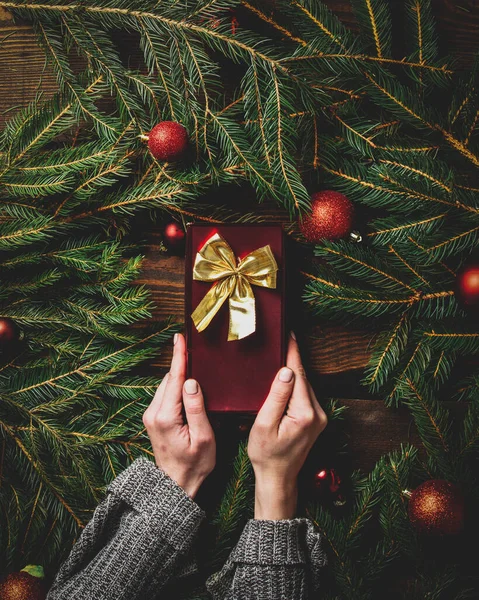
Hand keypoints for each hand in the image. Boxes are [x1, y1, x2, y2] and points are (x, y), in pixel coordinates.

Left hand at [142, 333, 215, 498]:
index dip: (179, 356)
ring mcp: (150, 416)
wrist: (176, 485)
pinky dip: (175, 386)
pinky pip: (165, 395)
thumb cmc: (194, 465)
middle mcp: (153, 413)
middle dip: (181, 363)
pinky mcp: (153, 419)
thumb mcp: (203, 438)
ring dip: (179, 375)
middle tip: (194, 347)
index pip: (173, 379)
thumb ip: (196, 408)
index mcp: (165, 416)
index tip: (180, 338)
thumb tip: (191, 382)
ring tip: (194, 364)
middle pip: (168, 379)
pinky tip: (188, 385)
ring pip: (166, 386)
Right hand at [248, 334, 327, 519]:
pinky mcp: (316, 420)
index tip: (290, 334)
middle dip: (293, 359)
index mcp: (304, 414)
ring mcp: (319, 417)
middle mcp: (317, 413)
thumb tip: (286, 370)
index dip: (293, 353)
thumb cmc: (266, 454)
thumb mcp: (264, 425)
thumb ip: (276, 396)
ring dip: (294, 371)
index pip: (298, 375)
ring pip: (305, 386)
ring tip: (282, 353)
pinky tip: (286, 377)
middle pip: (303, 378)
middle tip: (281, 339)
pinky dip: (296, 384)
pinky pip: (305, 395)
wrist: (278, 478)